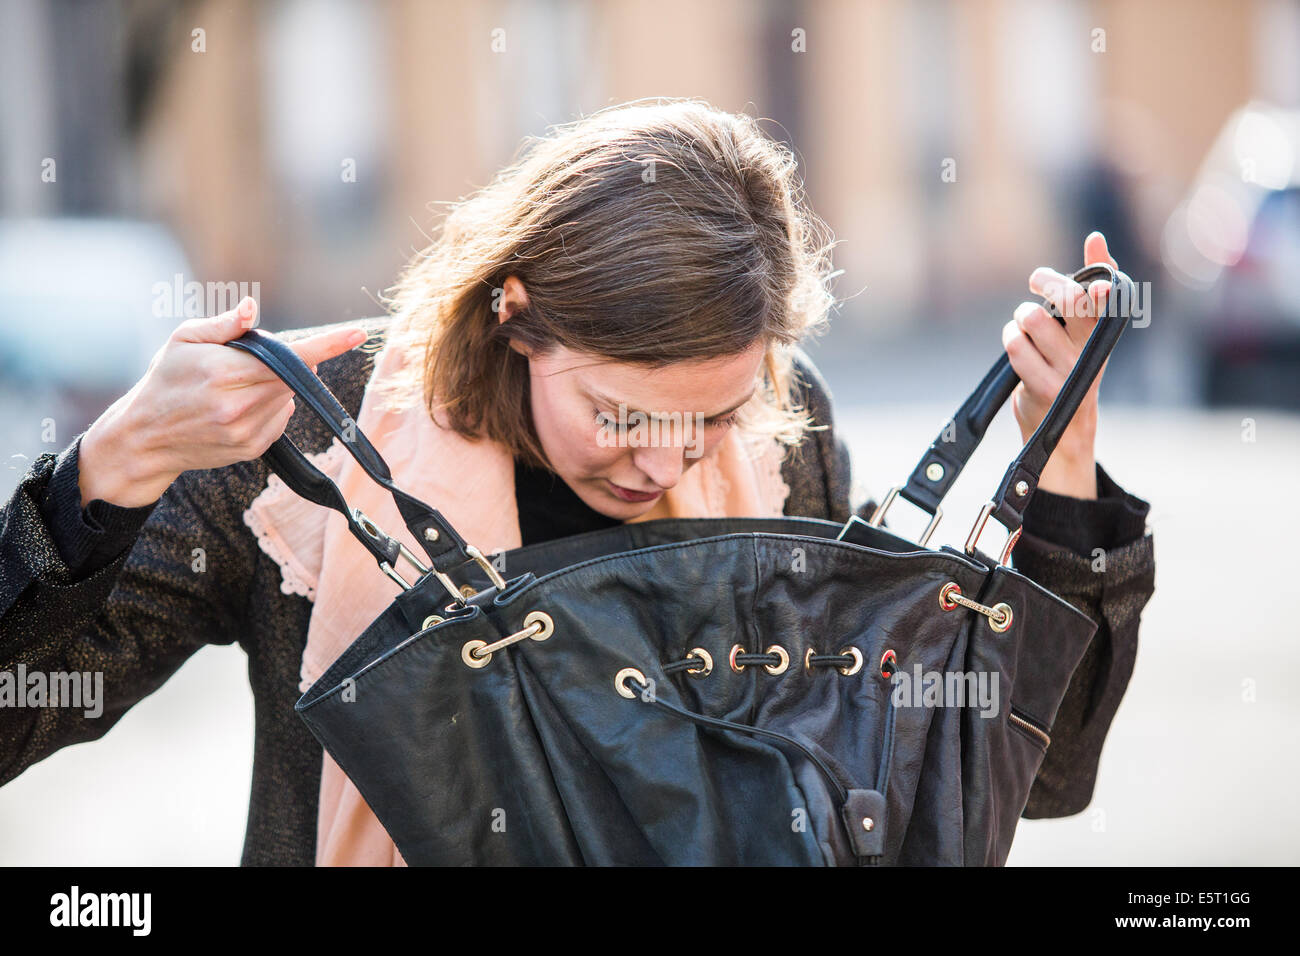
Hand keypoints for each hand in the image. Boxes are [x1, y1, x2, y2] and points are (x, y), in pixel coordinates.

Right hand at [78, 297, 367, 507]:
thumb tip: (251, 308)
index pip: (287, 358)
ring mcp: (246, 432)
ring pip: (289, 397)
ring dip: (277, 385)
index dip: (326, 346)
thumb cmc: (165, 380)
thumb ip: (223, 325)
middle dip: (288, 363)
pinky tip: (241, 405)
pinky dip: (272, 406)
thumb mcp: (184, 341)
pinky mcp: (252, 449)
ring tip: (236, 386)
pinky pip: (282, 419)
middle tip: (251, 360)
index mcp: (221, 373)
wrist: (145, 437)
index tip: (357, 334)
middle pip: (292, 377)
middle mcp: (237, 406)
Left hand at [1001, 231, 1117, 499]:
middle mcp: (1089, 349)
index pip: (1109, 293)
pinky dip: (1010, 338)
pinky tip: (1015, 344)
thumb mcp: (1082, 330)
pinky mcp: (1045, 387)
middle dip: (1047, 281)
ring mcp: (1069, 370)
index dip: (1103, 271)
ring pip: (1034, 318)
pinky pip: (1017, 346)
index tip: (1093, 249)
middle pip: (1070, 299)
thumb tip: (1096, 238)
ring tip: (1024, 325)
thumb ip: (1086, 287)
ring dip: (1021, 316)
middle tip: (1038, 281)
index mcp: (1102, 331)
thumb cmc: (1069, 367)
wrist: (1062, 428)